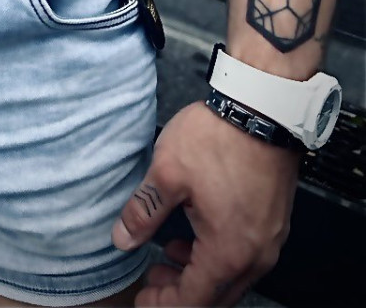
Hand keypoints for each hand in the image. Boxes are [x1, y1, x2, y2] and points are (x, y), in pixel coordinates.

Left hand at [112, 100, 299, 305]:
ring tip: (167, 251)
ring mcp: (270, 238)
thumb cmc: (218, 138)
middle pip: (216, 295)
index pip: (194, 301)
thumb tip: (122, 239)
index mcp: (229, 252)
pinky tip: (195, 232)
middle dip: (181, 292)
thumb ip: (143, 212)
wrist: (263, 108)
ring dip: (198, 273)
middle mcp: (256, 255)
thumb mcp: (167, 173)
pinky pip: (245, 254)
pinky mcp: (273, 219)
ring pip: (232, 276)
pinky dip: (216, 254)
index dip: (164, 304)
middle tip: (152, 280)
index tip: (142, 299)